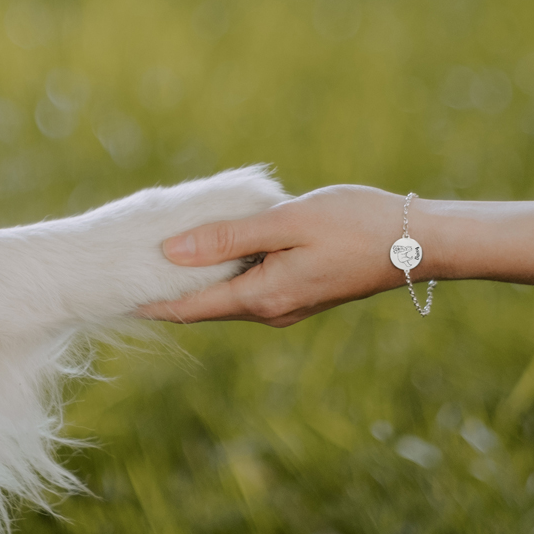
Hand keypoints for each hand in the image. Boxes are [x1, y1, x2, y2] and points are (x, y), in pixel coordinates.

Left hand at [139, 185, 424, 325]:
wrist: (419, 241)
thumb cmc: (354, 225)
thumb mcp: (285, 224)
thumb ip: (227, 238)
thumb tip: (172, 252)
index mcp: (263, 297)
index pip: (191, 309)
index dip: (152, 303)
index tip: (114, 296)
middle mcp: (272, 309)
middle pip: (205, 304)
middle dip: (168, 289)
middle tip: (128, 268)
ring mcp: (288, 303)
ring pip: (227, 294)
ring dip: (196, 277)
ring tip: (159, 253)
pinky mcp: (301, 290)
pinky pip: (249, 284)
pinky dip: (224, 269)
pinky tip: (212, 247)